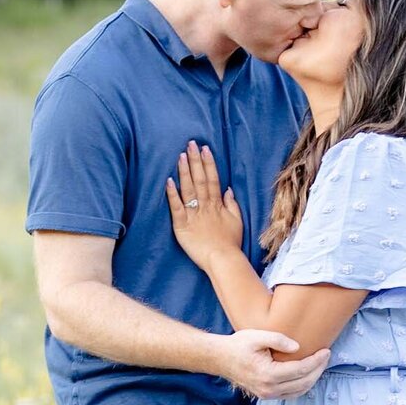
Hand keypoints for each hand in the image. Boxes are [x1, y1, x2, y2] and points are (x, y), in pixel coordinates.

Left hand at [166, 140, 243, 269]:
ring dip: (184, 172)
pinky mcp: (182, 225)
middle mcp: (205, 206)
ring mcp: (193, 215)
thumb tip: (228, 190)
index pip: (212, 179)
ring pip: (188, 189)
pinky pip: (176, 207)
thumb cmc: (230, 243)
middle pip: (200, 180)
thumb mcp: (236, 221)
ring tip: (181, 156)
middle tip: (190, 144)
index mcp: (217, 205)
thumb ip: (232, 204)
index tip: (205, 149)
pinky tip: (168, 181)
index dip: (208, 163)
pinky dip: (172, 194)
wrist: (223, 260)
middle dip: (195, 161)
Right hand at [214, 329, 330, 399]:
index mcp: (268, 374)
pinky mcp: (266, 395)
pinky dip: (302, 385)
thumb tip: (297, 347)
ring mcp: (267, 394)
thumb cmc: (238, 345)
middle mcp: (269, 388)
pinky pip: (291, 394)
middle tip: (326, 356)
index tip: (326, 351)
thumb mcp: (256, 336)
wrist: (220, 358)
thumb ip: (278, 339)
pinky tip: (307, 374)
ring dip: (312, 379)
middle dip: (318, 369)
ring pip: (299, 391)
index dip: (316, 361)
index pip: (300, 370)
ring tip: (320, 364)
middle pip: (303, 382)